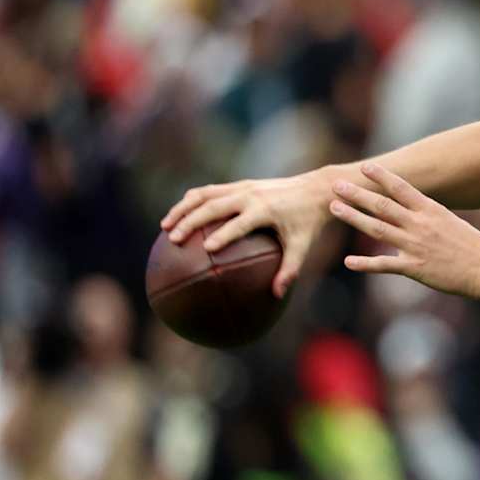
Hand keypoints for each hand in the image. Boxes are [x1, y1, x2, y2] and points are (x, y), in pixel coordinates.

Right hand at [162, 170, 336, 296]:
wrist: (315, 189)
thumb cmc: (309, 222)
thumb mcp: (303, 245)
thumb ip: (290, 269)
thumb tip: (277, 295)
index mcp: (266, 209)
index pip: (240, 223)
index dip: (223, 235)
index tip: (207, 249)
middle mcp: (250, 195)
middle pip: (213, 206)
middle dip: (191, 221)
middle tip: (172, 239)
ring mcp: (243, 187)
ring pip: (204, 195)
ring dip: (182, 208)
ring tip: (164, 226)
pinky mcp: (239, 185)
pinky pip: (209, 191)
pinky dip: (191, 202)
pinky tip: (178, 216)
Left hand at [327, 163, 479, 298]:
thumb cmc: (475, 248)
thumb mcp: (452, 224)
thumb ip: (430, 219)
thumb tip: (414, 213)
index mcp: (431, 211)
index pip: (401, 188)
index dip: (381, 176)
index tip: (364, 167)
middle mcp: (420, 224)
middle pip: (382, 205)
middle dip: (357, 193)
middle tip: (336, 185)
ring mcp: (416, 245)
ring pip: (377, 228)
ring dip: (353, 217)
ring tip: (334, 208)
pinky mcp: (415, 268)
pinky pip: (384, 264)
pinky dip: (364, 263)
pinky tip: (348, 261)